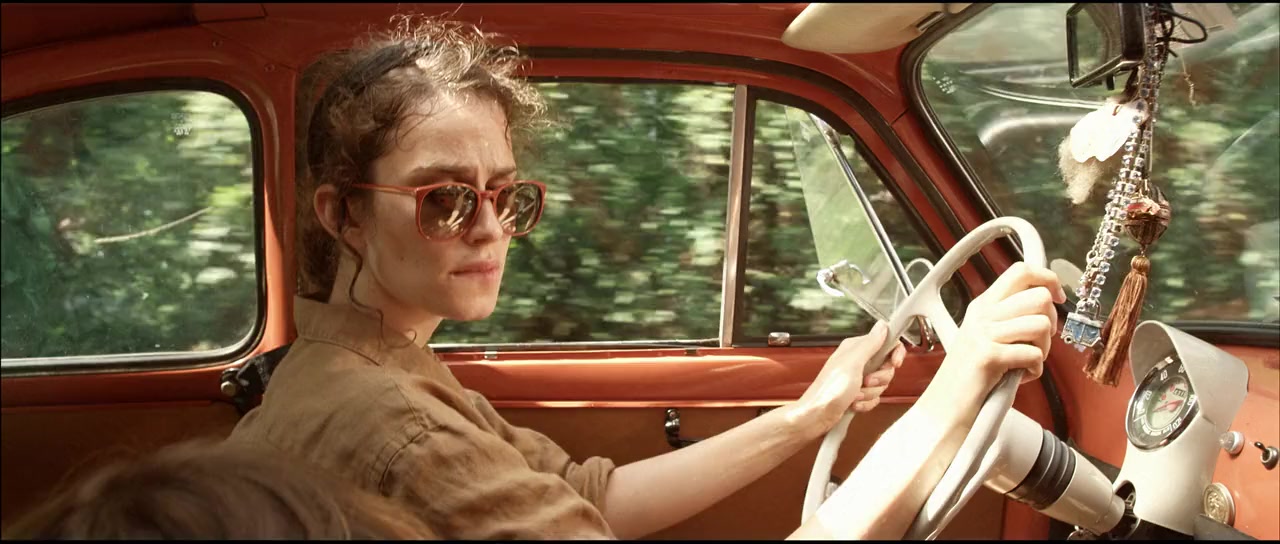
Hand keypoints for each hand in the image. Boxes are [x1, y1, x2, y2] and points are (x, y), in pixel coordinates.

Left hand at [795, 321, 906, 432]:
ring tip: (854, 395)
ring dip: (870, 393)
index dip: (894, 353)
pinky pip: (874, 398)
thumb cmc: (829, 390)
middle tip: (866, 382)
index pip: (886, 342)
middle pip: (887, 366)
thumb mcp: (853, 363)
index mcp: (856, 348)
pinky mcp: (857, 393)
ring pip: (881, 384)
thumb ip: (870, 344)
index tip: (895, 363)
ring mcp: (857, 378)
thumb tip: (883, 325)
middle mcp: (857, 361)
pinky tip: (853, 405)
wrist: (816, 416)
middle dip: (880, 379)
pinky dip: (866, 403)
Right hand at [940, 262, 1066, 392]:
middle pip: (1039, 297)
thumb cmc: (973, 375)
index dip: (1049, 279)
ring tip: (1027, 361)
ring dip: (1043, 349)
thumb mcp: (987, 335)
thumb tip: (1047, 302)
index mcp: (983, 304)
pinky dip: (1034, 370)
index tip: (1058, 297)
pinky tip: (1019, 375)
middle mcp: (982, 314)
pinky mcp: (988, 356)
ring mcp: (983, 334)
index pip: (1021, 271)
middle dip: (1051, 322)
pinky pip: (1033, 354)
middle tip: (1038, 341)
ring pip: (1041, 324)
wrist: (947, 405)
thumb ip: (1011, 316)